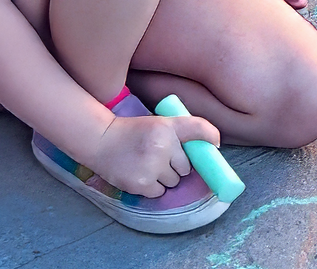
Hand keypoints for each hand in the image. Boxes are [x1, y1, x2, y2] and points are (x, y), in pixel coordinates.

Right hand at [81, 113, 218, 198]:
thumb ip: (188, 130)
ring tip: (146, 165)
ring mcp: (152, 166)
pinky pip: (159, 192)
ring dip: (164, 178)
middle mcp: (162, 146)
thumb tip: (216, 144)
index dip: (204, 141)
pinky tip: (139, 174)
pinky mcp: (141, 184)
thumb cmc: (133, 132)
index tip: (209, 147)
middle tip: (158, 158)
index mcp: (168, 127)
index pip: (198, 133)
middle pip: (185, 168)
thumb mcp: (160, 123)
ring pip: (173, 182)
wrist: (100, 140)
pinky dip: (152, 187)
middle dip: (175, 167)